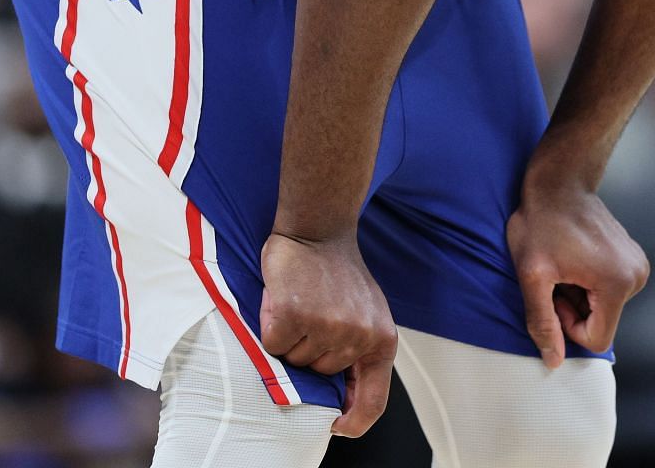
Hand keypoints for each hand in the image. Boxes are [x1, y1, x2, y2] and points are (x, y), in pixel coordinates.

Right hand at [260, 231, 397, 436]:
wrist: (319, 229)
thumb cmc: (339, 274)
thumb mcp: (367, 314)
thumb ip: (360, 352)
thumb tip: (344, 402)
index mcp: (382, 340)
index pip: (373, 401)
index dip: (354, 422)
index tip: (336, 426)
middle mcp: (358, 337)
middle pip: (319, 375)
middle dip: (310, 351)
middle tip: (314, 315)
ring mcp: (327, 327)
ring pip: (295, 361)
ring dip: (291, 337)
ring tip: (302, 304)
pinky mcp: (294, 317)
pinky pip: (273, 344)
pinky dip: (271, 326)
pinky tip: (284, 300)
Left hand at [506, 180, 648, 367]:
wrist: (560, 182)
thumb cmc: (541, 223)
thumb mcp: (532, 275)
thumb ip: (542, 321)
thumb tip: (553, 361)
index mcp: (617, 283)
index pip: (596, 339)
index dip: (567, 326)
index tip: (553, 295)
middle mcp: (637, 276)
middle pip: (602, 323)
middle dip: (574, 309)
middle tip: (555, 276)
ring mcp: (638, 266)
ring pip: (604, 308)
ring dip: (579, 296)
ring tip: (564, 265)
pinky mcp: (633, 258)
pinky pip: (608, 290)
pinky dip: (588, 283)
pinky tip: (574, 258)